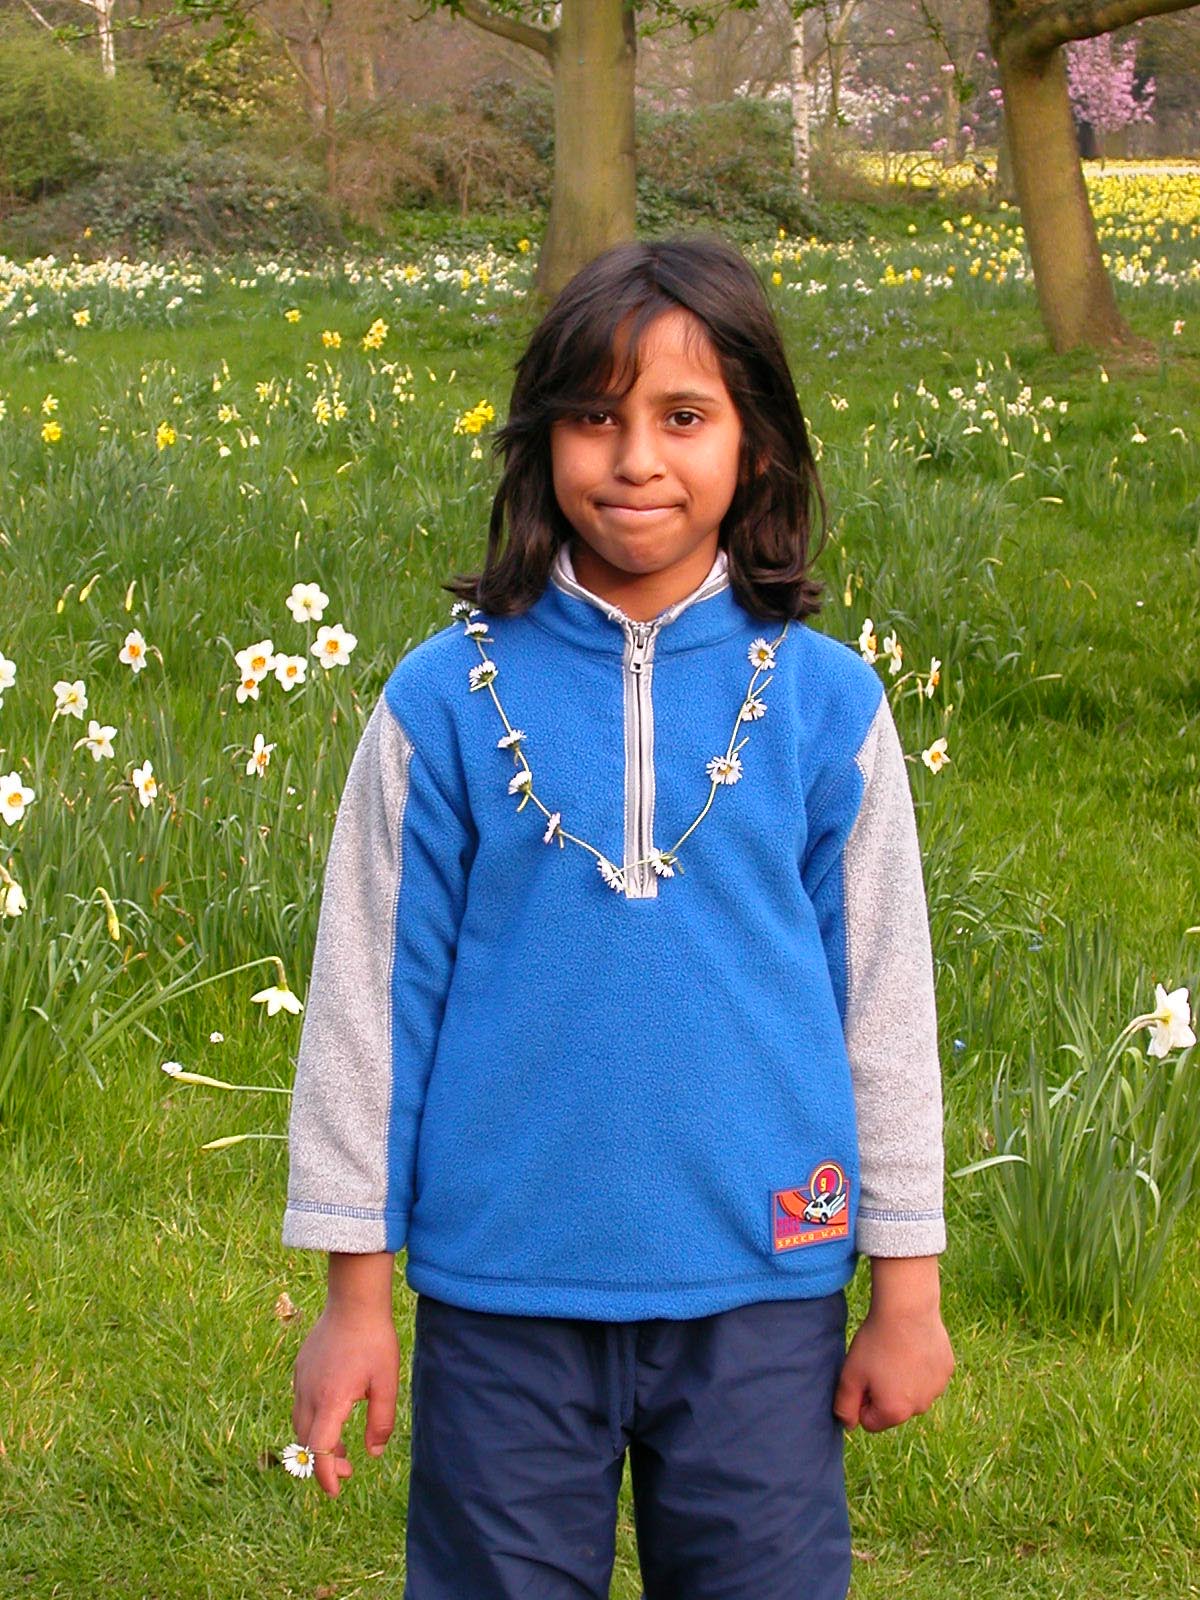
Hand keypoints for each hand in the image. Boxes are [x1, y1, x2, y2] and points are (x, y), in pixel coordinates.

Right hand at [292, 1300, 399, 1497]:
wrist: (354, 1300)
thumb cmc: (374, 1340)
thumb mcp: (386, 1382)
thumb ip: (381, 1421)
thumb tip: (373, 1454)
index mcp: (330, 1400)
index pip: (319, 1450)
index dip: (325, 1475)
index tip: (335, 1491)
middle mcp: (309, 1393)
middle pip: (306, 1441)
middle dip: (325, 1462)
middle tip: (349, 1470)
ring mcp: (301, 1379)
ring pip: (301, 1423)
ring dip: (318, 1442)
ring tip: (342, 1447)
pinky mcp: (301, 1368)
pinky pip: (301, 1403)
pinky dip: (313, 1421)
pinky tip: (333, 1415)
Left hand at [833, 1256, 953, 1433]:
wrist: (907, 1309)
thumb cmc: (876, 1342)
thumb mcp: (849, 1375)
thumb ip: (844, 1406)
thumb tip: (849, 1426)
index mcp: (894, 1413)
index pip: (870, 1421)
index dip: (861, 1399)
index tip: (863, 1375)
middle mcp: (920, 1408)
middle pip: (893, 1408)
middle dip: (884, 1392)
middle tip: (879, 1361)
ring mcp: (937, 1389)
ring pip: (913, 1392)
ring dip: (904, 1380)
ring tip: (896, 1352)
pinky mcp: (946, 1370)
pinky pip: (928, 1376)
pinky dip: (920, 1366)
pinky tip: (913, 1346)